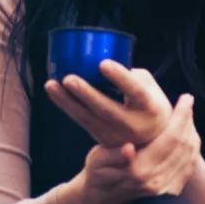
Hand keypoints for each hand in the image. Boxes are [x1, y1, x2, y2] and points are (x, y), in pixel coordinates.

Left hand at [45, 60, 172, 147]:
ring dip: (67, 101)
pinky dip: (67, 106)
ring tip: (51, 84)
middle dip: (85, 93)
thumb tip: (106, 62)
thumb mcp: (151, 89)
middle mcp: (133, 124)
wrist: (153, 141)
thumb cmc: (150, 105)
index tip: (103, 63)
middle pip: (106, 109)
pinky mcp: (102, 139)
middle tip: (68, 78)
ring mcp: (116, 135)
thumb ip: (133, 75)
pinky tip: (54, 92)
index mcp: (150, 107)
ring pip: (88, 118)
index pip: (135, 91)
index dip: (120, 77)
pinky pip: (82, 121)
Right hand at [58, 94, 200, 203]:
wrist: (102, 198)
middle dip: (188, 120)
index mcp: (139, 171)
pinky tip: (187, 133)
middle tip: (187, 101)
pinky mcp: (171, 191)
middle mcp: (156, 181)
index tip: (185, 98)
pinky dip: (192, 147)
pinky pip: (189, 165)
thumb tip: (128, 149)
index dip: (180, 117)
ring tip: (187, 114)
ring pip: (190, 155)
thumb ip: (114, 155)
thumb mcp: (98, 159)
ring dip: (191, 132)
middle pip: (184, 145)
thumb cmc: (98, 172)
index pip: (170, 139)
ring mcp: (165, 188)